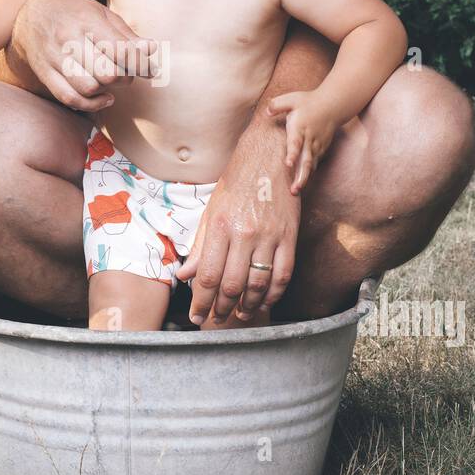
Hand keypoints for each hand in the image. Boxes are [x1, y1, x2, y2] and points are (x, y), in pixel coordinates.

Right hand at [9, 0, 158, 111]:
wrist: (29, 13)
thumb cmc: (73, 12)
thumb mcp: (101, 13)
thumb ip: (126, 34)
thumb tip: (150, 50)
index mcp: (87, 21)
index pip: (121, 50)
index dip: (141, 64)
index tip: (150, 69)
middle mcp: (68, 39)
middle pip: (107, 72)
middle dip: (124, 77)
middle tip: (127, 71)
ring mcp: (54, 58)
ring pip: (89, 88)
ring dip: (107, 89)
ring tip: (112, 80)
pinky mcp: (45, 73)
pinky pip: (69, 98)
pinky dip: (91, 104)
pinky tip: (104, 97)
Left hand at [174, 134, 299, 324]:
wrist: (270, 155)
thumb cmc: (237, 182)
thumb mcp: (212, 210)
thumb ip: (200, 246)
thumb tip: (184, 276)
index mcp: (220, 226)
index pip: (207, 275)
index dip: (201, 302)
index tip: (197, 316)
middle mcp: (244, 233)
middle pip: (232, 284)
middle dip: (221, 308)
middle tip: (216, 319)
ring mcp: (270, 235)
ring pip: (258, 284)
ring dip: (248, 305)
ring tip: (239, 314)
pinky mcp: (289, 235)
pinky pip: (283, 273)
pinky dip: (274, 293)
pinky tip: (265, 301)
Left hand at [266, 90, 336, 192]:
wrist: (333, 105)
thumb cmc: (309, 102)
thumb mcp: (292, 98)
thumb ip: (277, 104)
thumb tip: (266, 112)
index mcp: (301, 127)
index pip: (296, 142)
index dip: (293, 153)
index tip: (288, 164)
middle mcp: (310, 139)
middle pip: (306, 160)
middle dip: (300, 175)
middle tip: (294, 189)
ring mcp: (317, 145)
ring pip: (311, 165)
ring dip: (304, 178)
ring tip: (295, 190)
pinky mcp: (321, 149)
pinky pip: (314, 164)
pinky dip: (309, 174)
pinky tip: (301, 184)